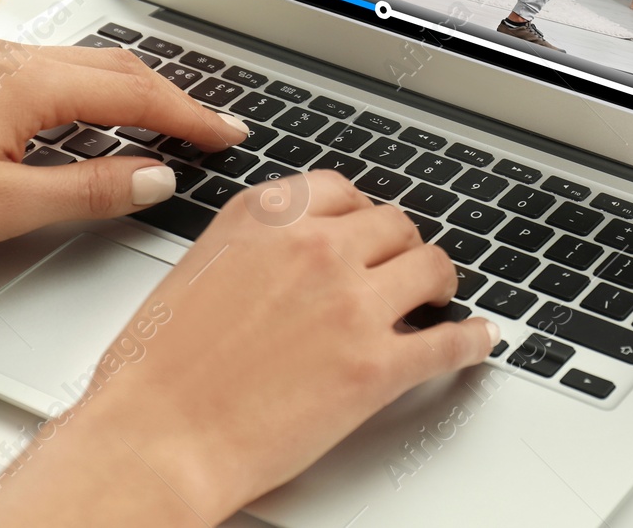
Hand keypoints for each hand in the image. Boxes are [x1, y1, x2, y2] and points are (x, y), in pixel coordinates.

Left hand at [0, 39, 249, 261]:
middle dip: (173, 98)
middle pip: (117, 69)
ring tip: (171, 121)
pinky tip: (99, 118)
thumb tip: (153, 177)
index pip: (135, 95)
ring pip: (85, 67)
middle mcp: (9, 59)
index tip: (227, 135)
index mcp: (26, 83)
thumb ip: (90, 190)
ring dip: (135, 92)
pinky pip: (54, 72)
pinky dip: (95, 93)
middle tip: (214, 128)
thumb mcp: (5, 207)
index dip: (189, 117)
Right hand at [0, 171, 499, 523]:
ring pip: (430, 268)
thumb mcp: (197, 269)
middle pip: (393, 225)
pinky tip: (479, 339)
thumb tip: (288, 256)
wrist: (153, 440)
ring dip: (440, 283)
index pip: (342, 191)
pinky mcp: (377, 365)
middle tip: (404, 267)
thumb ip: (253, 248)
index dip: (363, 215)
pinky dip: (472, 340)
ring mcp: (352, 303)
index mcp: (266, 216)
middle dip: (401, 247)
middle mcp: (315, 246)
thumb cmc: (154, 372)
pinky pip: (449, 341)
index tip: (369, 230)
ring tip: (439, 298)